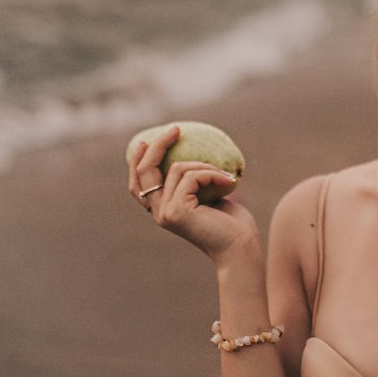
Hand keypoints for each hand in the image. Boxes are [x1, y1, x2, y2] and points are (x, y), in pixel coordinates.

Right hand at [128, 124, 260, 261]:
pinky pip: (193, 176)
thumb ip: (196, 181)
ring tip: (226, 175)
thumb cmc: (232, 224)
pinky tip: (229, 181)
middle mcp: (158, 213)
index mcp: (162, 210)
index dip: (137, 162)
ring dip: (205, 165)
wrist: (240, 247)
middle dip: (157, 146)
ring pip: (178, 169)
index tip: (146, 140)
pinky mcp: (177, 211)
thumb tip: (195, 153)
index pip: (138, 185)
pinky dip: (213, 173)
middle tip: (175, 129)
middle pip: (144, 172)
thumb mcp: (209, 195)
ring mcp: (165, 213)